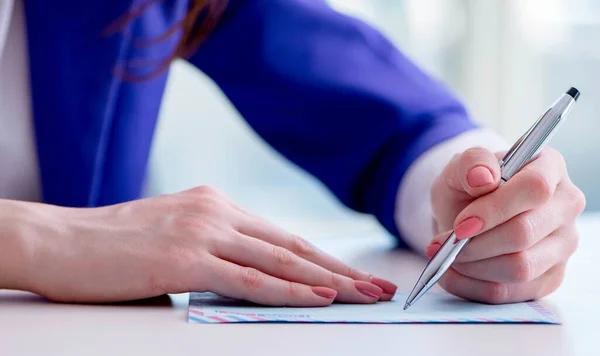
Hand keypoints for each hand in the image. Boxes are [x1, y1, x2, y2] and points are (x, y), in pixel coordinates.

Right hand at [24, 186, 396, 304]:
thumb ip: (214, 248)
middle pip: (293, 246)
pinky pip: (248, 279)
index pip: (283, 237)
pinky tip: (318, 298)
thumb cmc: (113, 245)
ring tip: (363, 296)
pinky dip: (288, 290)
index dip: (324, 258)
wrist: (60, 241)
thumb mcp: (174, 235)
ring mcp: (202, 232)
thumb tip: (251, 273)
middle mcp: (217, 211)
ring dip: (327, 281)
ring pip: (280, 261)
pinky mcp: (184, 257)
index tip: (354, 276)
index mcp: (216, 205)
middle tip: (378, 288)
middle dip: (340, 270)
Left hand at [428, 147, 584, 303]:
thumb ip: (470, 162)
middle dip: (475, 244)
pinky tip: (454, 272)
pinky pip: (512, 293)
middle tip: (443, 244)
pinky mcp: (550, 276)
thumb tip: (482, 176)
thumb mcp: (459, 168)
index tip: (462, 224)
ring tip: (447, 256)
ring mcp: (563, 244)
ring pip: (520, 267)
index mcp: (550, 168)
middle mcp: (565, 205)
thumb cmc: (468, 188)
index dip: (495, 210)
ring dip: (473, 266)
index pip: (535, 188)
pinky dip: (474, 286)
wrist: (465, 215)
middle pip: (524, 233)